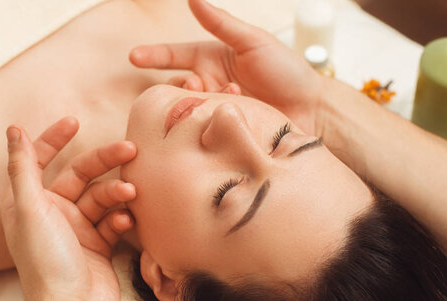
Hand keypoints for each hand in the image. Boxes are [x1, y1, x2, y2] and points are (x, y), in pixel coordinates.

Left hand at [1, 117, 136, 300]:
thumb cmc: (47, 264)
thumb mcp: (30, 210)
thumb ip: (23, 168)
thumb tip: (12, 129)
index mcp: (28, 204)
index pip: (39, 161)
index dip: (53, 139)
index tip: (74, 121)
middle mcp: (51, 214)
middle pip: (80, 176)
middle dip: (104, 161)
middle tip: (131, 150)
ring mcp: (76, 230)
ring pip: (101, 198)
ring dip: (116, 193)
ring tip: (130, 195)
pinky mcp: (98, 245)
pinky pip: (112, 220)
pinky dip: (120, 218)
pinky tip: (125, 222)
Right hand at [129, 0, 323, 135]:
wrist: (312, 108)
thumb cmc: (286, 70)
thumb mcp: (254, 42)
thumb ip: (222, 24)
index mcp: (212, 59)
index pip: (175, 56)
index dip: (154, 55)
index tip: (134, 56)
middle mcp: (209, 84)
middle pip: (177, 85)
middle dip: (182, 86)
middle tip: (198, 87)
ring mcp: (214, 108)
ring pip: (188, 108)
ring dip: (202, 103)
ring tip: (228, 98)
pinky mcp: (222, 130)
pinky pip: (204, 128)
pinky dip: (214, 121)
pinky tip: (235, 116)